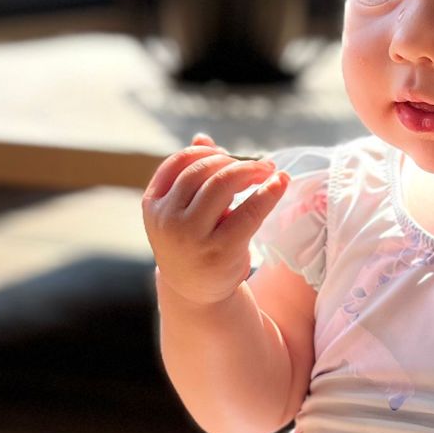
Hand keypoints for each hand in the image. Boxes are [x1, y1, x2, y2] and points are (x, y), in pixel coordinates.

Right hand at [142, 132, 288, 307]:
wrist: (196, 294)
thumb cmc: (193, 243)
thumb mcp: (184, 211)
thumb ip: (192, 176)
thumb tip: (203, 137)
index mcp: (153, 205)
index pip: (179, 162)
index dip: (206, 152)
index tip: (228, 155)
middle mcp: (167, 220)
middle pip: (202, 170)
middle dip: (234, 161)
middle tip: (259, 164)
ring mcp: (192, 237)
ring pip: (222, 184)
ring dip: (250, 170)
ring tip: (268, 171)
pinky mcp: (220, 251)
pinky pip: (249, 211)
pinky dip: (268, 192)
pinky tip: (280, 182)